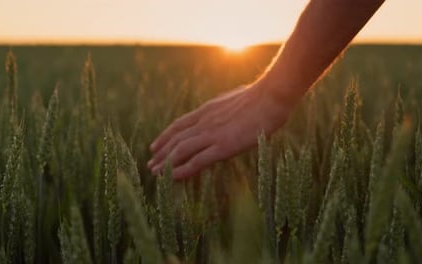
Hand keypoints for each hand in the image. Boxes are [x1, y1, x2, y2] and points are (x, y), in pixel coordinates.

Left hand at [148, 80, 293, 179]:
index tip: (155, 145)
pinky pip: (196, 161)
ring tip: (154, 173)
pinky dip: (181, 170)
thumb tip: (227, 107)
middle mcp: (204, 122)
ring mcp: (212, 134)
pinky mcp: (222, 147)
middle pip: (175, 139)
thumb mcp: (234, 99)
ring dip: (165, 163)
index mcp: (207, 110)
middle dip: (161, 152)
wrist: (270, 97)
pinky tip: (171, 177)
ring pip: (180, 150)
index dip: (165, 136)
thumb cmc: (260, 97)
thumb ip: (225, 107)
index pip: (179, 125)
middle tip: (150, 163)